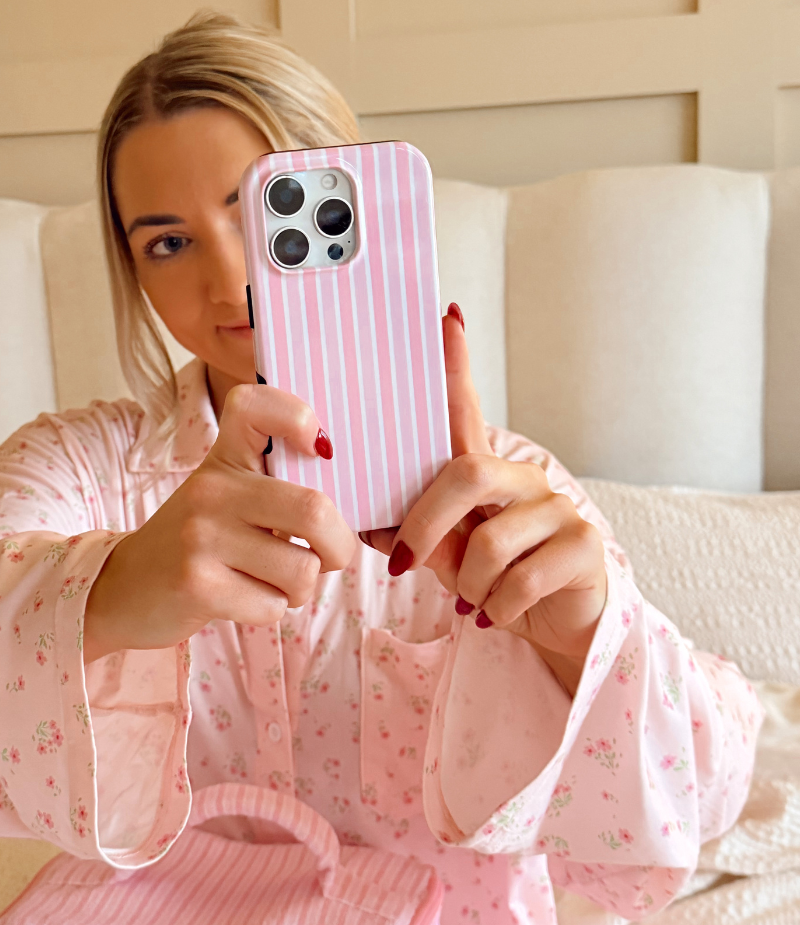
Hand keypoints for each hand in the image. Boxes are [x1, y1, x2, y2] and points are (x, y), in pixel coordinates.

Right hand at [84, 385, 354, 661]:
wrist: (125, 588)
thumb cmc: (199, 542)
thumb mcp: (228, 496)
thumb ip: (278, 487)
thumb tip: (347, 508)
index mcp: (225, 457)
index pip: (257, 404)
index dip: (301, 418)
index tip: (320, 451)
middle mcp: (211, 488)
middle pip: (314, 510)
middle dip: (338, 547)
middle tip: (327, 556)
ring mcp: (201, 536)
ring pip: (302, 570)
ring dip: (300, 589)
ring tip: (272, 581)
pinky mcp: (197, 585)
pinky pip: (274, 606)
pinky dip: (272, 611)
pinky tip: (243, 599)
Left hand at [362, 305, 605, 694]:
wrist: (552, 625)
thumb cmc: (491, 580)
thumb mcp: (443, 555)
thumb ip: (411, 531)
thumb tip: (360, 520)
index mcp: (483, 474)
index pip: (467, 411)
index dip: (456, 367)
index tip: (445, 320)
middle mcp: (522, 479)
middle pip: (466, 473)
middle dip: (427, 523)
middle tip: (408, 564)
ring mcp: (557, 509)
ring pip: (490, 540)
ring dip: (469, 582)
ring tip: (473, 598)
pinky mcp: (585, 546)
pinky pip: (522, 578)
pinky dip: (497, 606)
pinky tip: (498, 611)